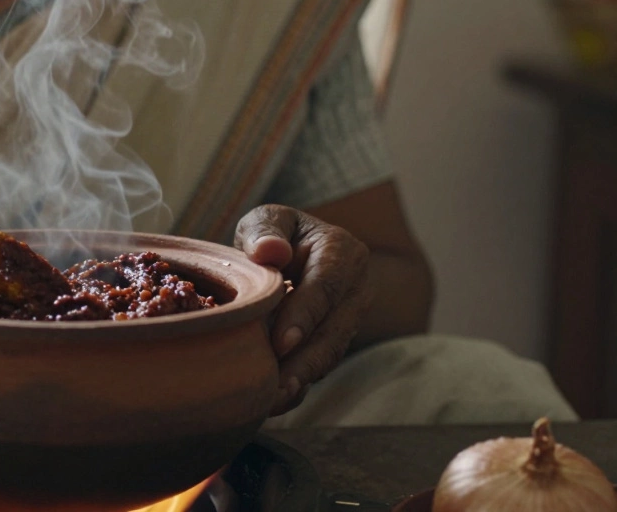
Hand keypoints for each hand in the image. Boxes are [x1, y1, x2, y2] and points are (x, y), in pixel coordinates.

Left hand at [234, 204, 372, 415]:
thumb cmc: (274, 235)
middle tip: (275, 386)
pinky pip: (321, 366)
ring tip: (273, 400)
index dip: (305, 316)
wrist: (289, 252)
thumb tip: (270, 252)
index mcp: (343, 252)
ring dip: (302, 379)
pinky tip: (275, 402)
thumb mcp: (267, 220)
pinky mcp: (336, 341)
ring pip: (329, 354)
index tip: (281, 343)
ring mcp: (350, 319)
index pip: (326, 287)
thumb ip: (264, 230)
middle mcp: (356, 289)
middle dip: (304, 361)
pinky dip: (299, 385)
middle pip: (333, 330)